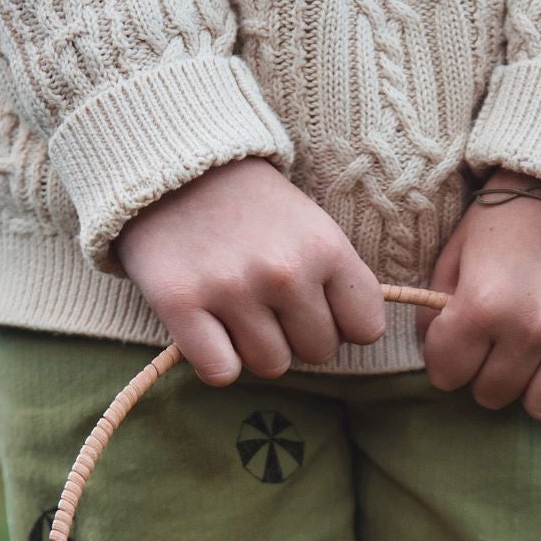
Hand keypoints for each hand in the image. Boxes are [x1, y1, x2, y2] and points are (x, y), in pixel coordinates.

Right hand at [113, 156, 385, 384]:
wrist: (174, 166)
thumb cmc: (252, 208)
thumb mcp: (311, 225)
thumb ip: (337, 278)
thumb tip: (354, 338)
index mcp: (325, 247)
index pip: (366, 328)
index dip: (342, 324)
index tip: (318, 306)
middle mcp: (284, 271)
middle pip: (318, 353)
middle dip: (297, 336)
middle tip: (269, 303)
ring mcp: (232, 289)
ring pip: (271, 366)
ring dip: (255, 348)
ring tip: (236, 308)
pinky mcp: (182, 305)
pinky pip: (222, 373)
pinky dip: (216, 361)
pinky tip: (209, 329)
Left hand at [417, 168, 540, 421]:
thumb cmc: (511, 218)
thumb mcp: (459, 251)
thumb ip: (438, 309)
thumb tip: (435, 352)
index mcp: (483, 303)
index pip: (446, 375)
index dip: (446, 361)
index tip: (458, 344)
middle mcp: (530, 327)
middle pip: (491, 395)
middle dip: (486, 374)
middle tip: (497, 345)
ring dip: (531, 390)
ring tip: (533, 362)